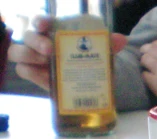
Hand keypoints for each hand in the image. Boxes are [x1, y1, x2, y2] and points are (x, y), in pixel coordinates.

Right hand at [8, 15, 127, 90]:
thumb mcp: (100, 52)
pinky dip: (32, 73)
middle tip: (50, 50)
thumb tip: (120, 39)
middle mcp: (39, 42)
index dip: (40, 20)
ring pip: (17, 52)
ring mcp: (34, 59)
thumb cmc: (89, 58)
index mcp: (53, 31)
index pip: (40, 21)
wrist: (89, 81)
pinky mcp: (35, 75)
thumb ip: (108, 44)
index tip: (46, 25)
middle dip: (36, 41)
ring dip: (29, 56)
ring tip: (45, 62)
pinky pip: (24, 71)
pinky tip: (44, 76)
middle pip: (27, 36)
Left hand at [140, 39, 156, 103]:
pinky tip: (149, 79)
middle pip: (152, 49)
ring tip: (146, 67)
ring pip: (145, 59)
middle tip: (146, 55)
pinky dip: (146, 75)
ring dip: (144, 62)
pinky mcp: (154, 83)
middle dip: (147, 51)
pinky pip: (145, 75)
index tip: (155, 48)